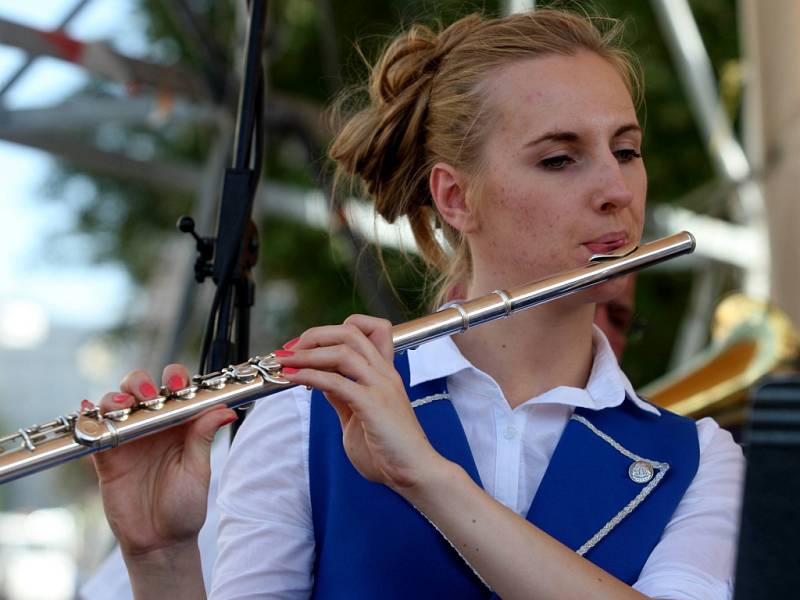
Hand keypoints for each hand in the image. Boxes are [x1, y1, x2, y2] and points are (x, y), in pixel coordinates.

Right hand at [90, 364, 235, 558]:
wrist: (160, 542)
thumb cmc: (185, 506)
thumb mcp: (197, 470)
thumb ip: (203, 436)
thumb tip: (225, 408)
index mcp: (180, 424)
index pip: (175, 389)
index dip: (175, 379)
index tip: (178, 385)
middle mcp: (153, 425)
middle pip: (140, 387)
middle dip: (140, 382)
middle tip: (148, 395)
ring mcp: (128, 438)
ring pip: (115, 403)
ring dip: (116, 398)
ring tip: (124, 407)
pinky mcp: (107, 457)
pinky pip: (94, 432)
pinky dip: (89, 418)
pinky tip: (89, 412)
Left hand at [275, 315, 448, 492]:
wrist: (414, 473)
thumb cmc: (389, 451)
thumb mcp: (358, 416)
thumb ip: (343, 396)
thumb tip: (322, 381)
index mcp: (384, 374)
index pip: (369, 329)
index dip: (335, 332)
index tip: (307, 346)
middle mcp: (385, 373)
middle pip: (351, 331)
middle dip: (316, 335)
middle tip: (291, 350)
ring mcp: (381, 386)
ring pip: (343, 351)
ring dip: (308, 353)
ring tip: (286, 362)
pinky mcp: (373, 405)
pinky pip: (336, 381)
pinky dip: (310, 375)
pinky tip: (293, 379)